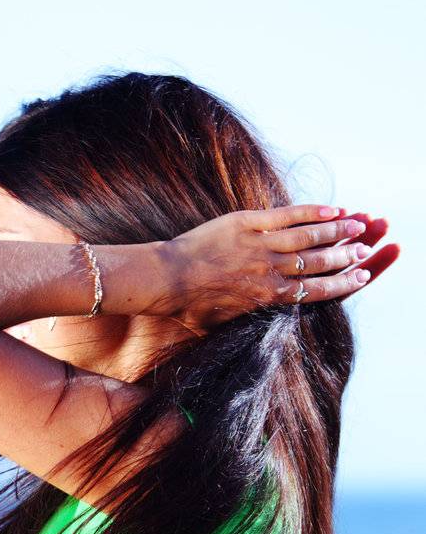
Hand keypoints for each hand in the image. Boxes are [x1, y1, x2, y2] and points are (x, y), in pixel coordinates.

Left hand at [159, 204, 399, 332]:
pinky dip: (313, 212)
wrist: (165, 280)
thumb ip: (244, 318)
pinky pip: (288, 216)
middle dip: (348, 256)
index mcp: (266, 299)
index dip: (341, 283)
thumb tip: (257, 322)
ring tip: (360, 225)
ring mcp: (260, 245)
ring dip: (338, 232)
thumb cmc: (188, 308)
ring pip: (309, 237)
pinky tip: (333, 209)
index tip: (361, 277)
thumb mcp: (220, 323)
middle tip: (368, 249)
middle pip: (319, 263)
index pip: (314, 291)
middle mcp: (269, 272)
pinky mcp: (247, 223)